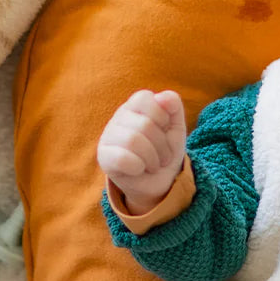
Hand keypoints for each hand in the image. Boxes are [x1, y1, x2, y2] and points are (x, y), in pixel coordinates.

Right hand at [96, 89, 186, 215]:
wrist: (159, 183)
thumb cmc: (165, 152)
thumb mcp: (176, 128)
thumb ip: (174, 107)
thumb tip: (164, 97)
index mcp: (135, 107)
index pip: (145, 98)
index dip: (161, 117)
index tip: (165, 131)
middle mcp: (119, 118)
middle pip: (144, 124)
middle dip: (162, 145)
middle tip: (163, 156)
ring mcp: (108, 136)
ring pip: (133, 140)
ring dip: (152, 158)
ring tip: (153, 165)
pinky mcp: (104, 157)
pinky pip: (122, 158)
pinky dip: (138, 166)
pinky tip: (139, 169)